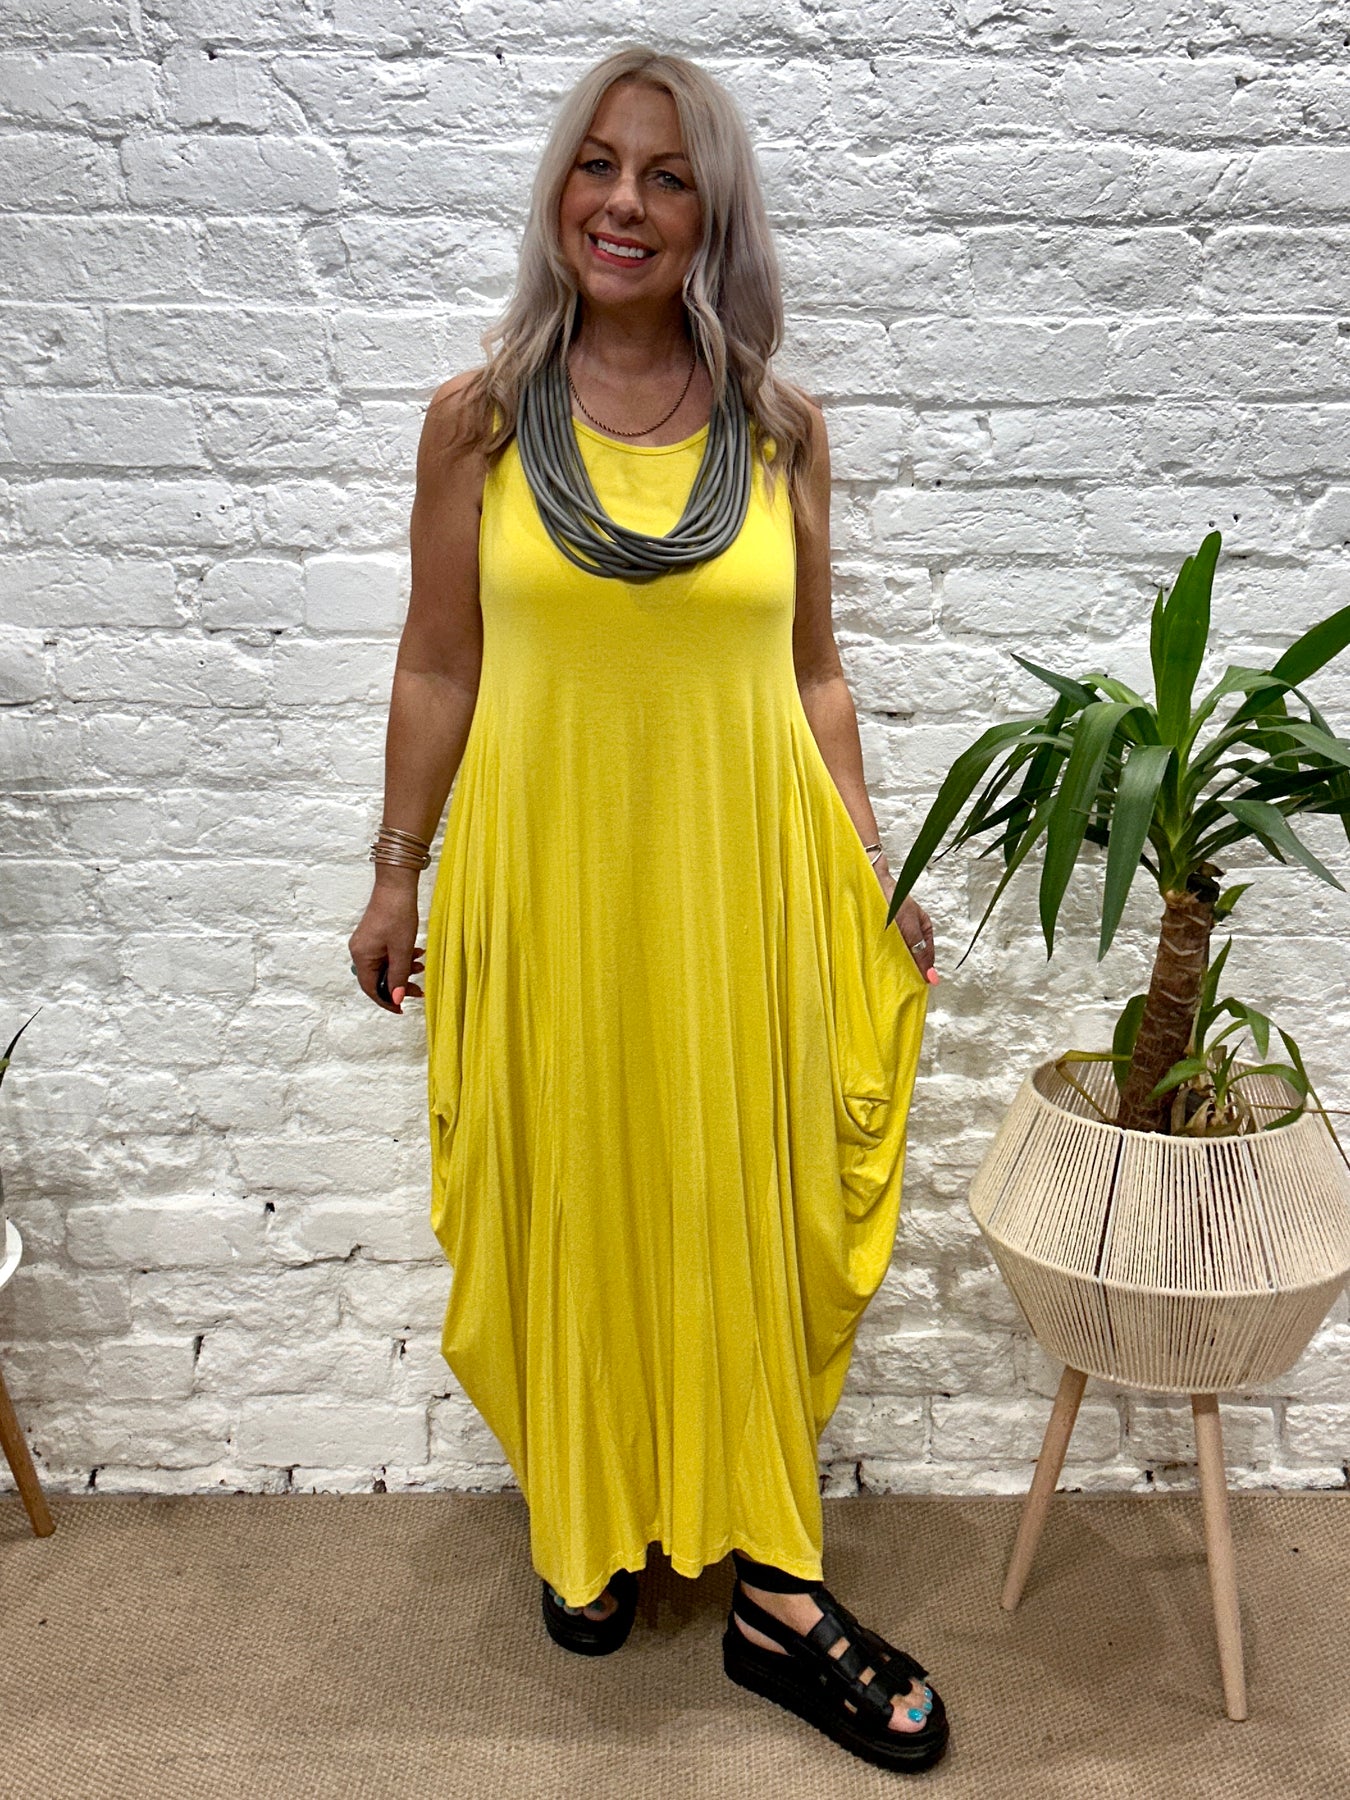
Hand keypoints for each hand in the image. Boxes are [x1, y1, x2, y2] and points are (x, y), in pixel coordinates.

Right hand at [348, 883, 424, 1013]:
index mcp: (362, 956)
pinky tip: (417, 953)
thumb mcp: (402, 950)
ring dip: (403, 970)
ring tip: (421, 966)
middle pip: (378, 978)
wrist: (396, 886)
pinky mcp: (374, 936)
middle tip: (418, 989)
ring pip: (384, 966)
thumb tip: (395, 999)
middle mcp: (359, 951)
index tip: (402, 1009)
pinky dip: (401, 957)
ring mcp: (366, 943)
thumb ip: (398, 976)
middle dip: (399, 985)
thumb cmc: (398, 915)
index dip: (386, 1001)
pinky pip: (386, 955)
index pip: (371, 988)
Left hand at [873, 865, 938, 984]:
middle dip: (906, 966)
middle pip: (911, 954)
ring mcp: (894, 929)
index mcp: (923, 925)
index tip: (917, 984)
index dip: (922, 969)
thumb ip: (919, 953)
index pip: (926, 955)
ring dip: (892, 961)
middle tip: (901, 981)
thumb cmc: (892, 897)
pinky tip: (876, 961)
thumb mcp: (910, 929)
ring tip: (887, 972)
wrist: (869, 881)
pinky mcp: (879, 930)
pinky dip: (880, 954)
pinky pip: (882, 946)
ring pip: (896, 952)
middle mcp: (909, 928)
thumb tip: (932, 978)